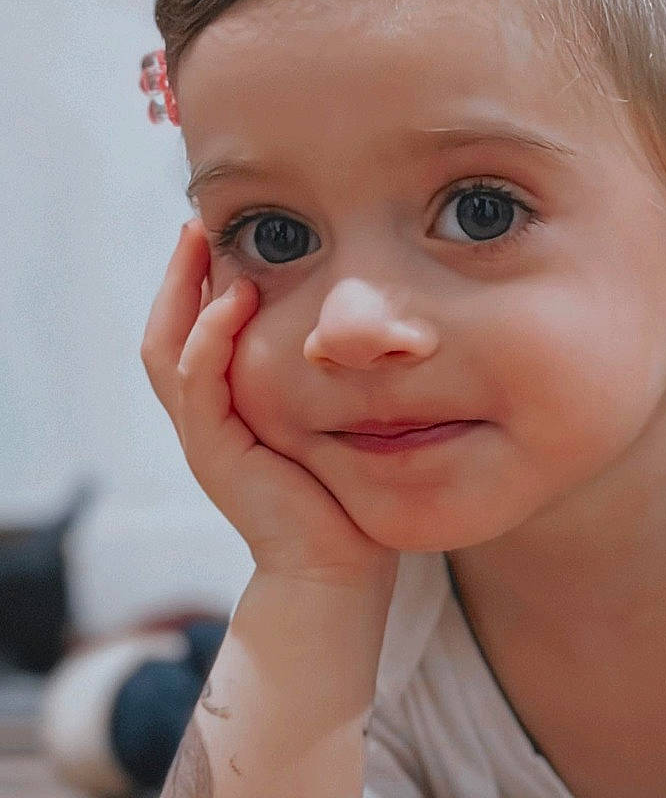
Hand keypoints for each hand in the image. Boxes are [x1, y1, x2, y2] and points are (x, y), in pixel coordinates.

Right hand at [140, 221, 395, 589]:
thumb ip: (329, 384)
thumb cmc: (348, 504)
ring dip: (184, 292)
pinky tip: (235, 302)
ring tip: (201, 242)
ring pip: (169, 349)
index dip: (197, 286)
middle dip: (178, 275)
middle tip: (197, 223)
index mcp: (227, 414)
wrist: (337, 574)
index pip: (193, 336)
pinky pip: (199, 383)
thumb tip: (366, 331)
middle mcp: (206, 422)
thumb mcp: (335, 427)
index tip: (221, 237)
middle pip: (167, 332)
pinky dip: (210, 339)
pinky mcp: (216, 452)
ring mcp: (205, 437)